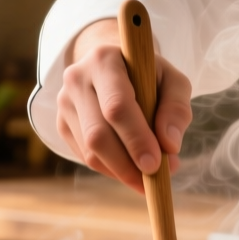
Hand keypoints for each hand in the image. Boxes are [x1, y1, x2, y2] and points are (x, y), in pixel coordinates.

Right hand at [56, 17, 193, 192]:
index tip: (156, 164)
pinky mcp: (62, 124)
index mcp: (104, 60)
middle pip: (98, 134)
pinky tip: (131, 168)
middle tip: (154, 179)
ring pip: (90, 151)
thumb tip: (169, 146)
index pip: (117, 106)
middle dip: (127, 163)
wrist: (115, 67)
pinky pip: (86, 157)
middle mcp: (77, 79)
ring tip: (149, 176)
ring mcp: (65, 103)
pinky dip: (111, 170)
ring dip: (122, 171)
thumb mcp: (172, 81)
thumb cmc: (148, 75)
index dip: (136, 139)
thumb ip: (176, 109)